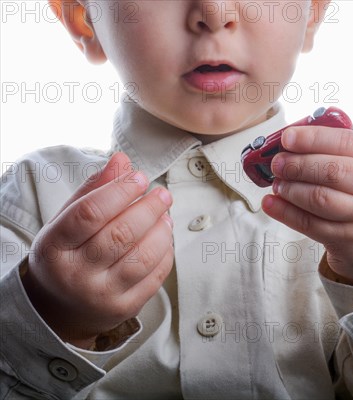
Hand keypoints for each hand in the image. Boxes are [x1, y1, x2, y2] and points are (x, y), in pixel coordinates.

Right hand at [22, 153, 173, 348]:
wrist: (60, 308)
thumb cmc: (66, 254)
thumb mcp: (66, 221)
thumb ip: (94, 190)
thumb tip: (122, 159)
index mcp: (54, 248)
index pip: (90, 213)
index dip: (120, 191)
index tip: (140, 178)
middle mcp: (76, 275)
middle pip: (121, 234)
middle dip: (148, 208)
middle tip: (162, 194)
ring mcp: (101, 295)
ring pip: (142, 256)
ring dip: (161, 230)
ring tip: (165, 214)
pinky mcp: (125, 307)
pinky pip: (155, 276)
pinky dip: (165, 252)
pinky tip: (164, 237)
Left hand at [262, 126, 352, 291]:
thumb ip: (343, 153)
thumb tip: (295, 140)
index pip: (349, 143)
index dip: (314, 138)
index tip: (288, 137)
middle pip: (334, 171)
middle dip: (299, 164)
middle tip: (278, 163)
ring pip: (321, 199)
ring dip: (292, 189)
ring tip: (278, 184)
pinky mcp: (349, 241)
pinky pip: (311, 225)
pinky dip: (286, 213)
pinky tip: (271, 204)